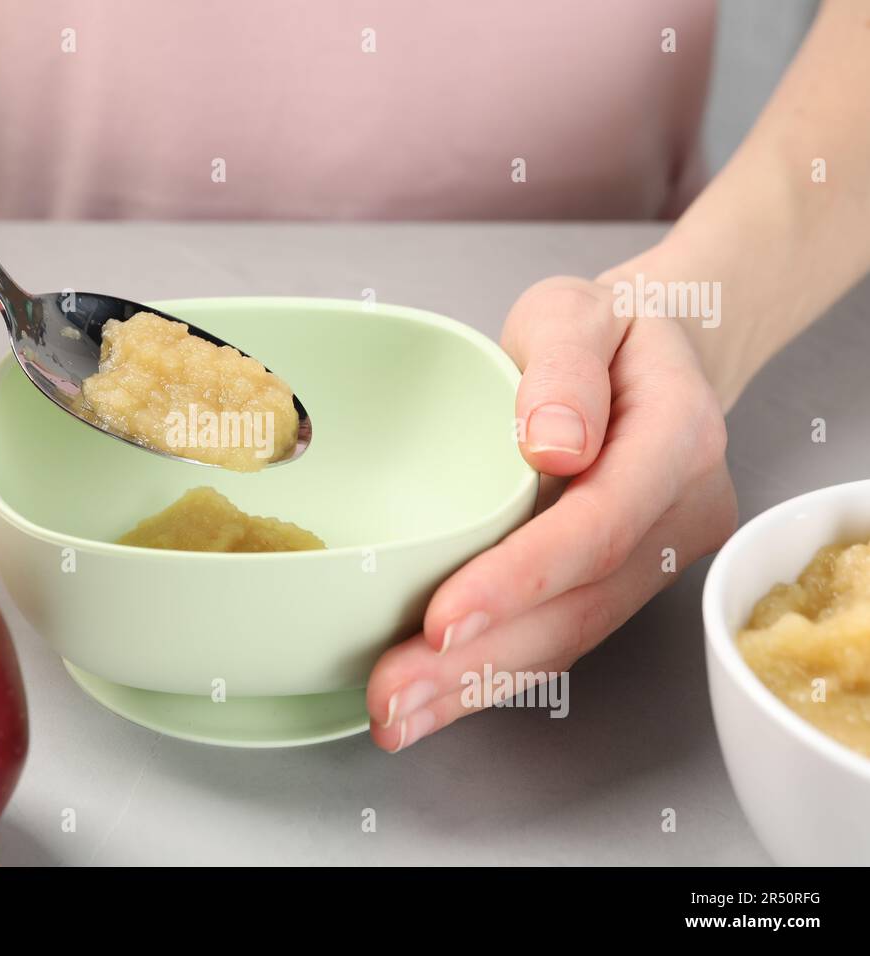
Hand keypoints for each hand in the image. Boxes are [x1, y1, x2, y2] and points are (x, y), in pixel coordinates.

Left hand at [366, 276, 737, 750]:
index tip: (442, 622)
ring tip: (397, 720)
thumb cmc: (602, 330)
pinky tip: (435, 701)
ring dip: (478, 688)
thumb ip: (564, 367)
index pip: (598, 526)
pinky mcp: (621, 583)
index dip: (521, 580)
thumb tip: (553, 446)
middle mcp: (678, 515)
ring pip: (568, 638)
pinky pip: (561, 637)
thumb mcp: (577, 308)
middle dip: (480, 662)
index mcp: (677, 440)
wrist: (651, 354)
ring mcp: (656, 558)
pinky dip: (494, 674)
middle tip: (392, 701)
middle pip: (579, 607)